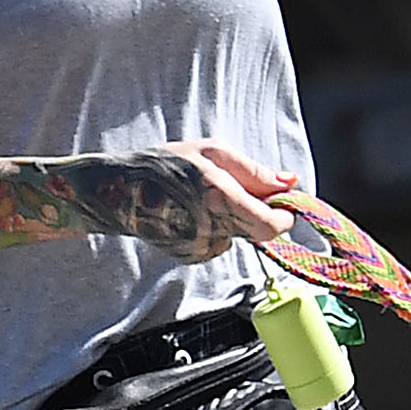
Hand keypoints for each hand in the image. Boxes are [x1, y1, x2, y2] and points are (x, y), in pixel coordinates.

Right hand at [147, 139, 294, 260]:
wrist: (121, 192)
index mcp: (219, 199)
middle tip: (242, 189)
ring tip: (205, 197)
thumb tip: (289, 184)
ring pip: (239, 235)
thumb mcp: (213, 152)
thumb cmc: (167, 163)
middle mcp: (212, 229)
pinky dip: (216, 228)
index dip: (286, 216)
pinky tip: (192, 212)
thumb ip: (254, 171)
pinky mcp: (192, 256)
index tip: (285, 202)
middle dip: (261, 211)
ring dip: (235, 218)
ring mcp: (201, 247)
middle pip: (258, 230)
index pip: (272, 225)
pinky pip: (219, 242)